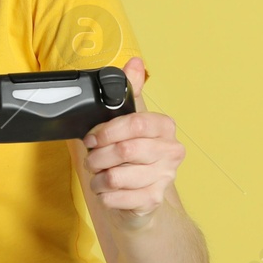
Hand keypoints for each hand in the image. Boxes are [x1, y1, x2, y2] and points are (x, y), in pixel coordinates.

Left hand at [75, 57, 185, 230]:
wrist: (141, 197)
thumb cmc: (132, 155)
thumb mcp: (129, 122)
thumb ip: (130, 92)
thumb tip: (134, 62)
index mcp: (165, 128)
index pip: (136, 123)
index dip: (108, 130)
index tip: (92, 137)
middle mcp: (171, 152)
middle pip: (125, 150)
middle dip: (98, 156)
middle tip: (91, 159)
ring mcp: (164, 178)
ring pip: (118, 176)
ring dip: (98, 177)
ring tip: (97, 175)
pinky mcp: (152, 201)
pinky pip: (117, 197)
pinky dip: (104, 195)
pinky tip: (106, 191)